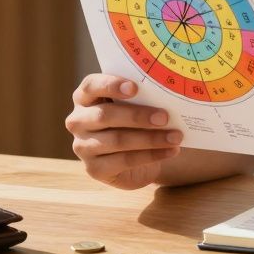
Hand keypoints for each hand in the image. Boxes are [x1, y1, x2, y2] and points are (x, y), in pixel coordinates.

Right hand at [65, 74, 182, 189]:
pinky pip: (124, 161)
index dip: (111, 85)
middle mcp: (78, 121)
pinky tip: (170, 151)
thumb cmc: (135, 122)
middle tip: (165, 117)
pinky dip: (151, 155)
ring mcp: (82, 147)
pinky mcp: (94, 169)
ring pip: (116, 140)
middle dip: (137, 116)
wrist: (136, 158)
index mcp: (85, 97)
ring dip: (150, 138)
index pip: (91, 86)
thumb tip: (167, 95)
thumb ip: (141, 98)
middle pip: (104, 116)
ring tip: (176, 136)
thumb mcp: (135, 106)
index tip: (135, 87)